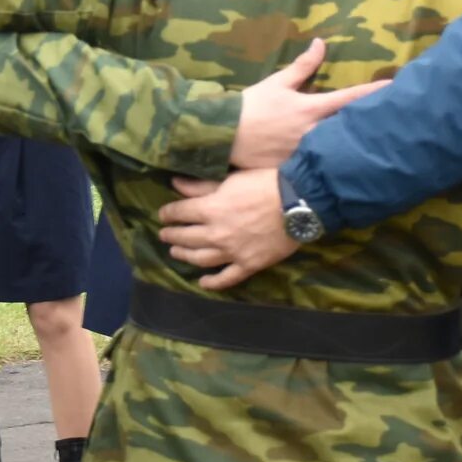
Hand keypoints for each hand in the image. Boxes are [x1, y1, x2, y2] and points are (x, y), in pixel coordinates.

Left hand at [155, 167, 290, 288]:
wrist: (298, 203)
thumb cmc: (265, 183)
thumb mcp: (231, 178)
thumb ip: (201, 185)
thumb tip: (175, 183)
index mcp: (210, 209)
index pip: (179, 213)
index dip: (168, 214)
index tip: (163, 215)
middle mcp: (216, 234)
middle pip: (186, 237)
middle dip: (172, 235)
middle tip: (165, 234)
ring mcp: (232, 252)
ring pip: (200, 259)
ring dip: (185, 256)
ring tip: (176, 252)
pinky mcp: (248, 265)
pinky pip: (226, 278)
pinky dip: (213, 282)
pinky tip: (203, 282)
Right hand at [231, 38, 385, 168]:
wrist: (224, 136)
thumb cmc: (250, 106)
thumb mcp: (276, 82)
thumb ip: (302, 66)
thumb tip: (321, 44)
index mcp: (310, 108)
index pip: (349, 98)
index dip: (373, 91)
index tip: (394, 87)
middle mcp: (313, 132)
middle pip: (348, 127)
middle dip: (366, 122)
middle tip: (388, 117)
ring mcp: (306, 152)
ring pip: (336, 147)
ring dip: (349, 142)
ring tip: (369, 141)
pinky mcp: (296, 167)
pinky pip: (318, 163)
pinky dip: (329, 159)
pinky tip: (341, 162)